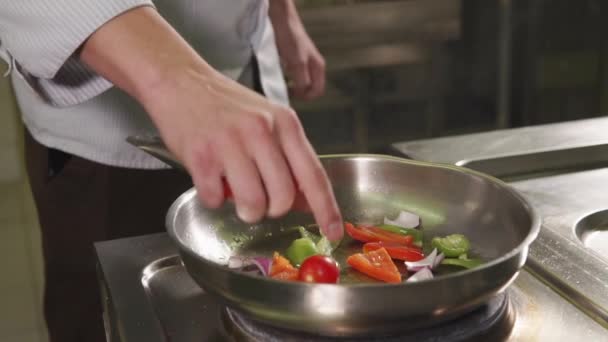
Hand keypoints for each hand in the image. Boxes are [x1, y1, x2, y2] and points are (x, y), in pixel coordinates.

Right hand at [81, 6, 343, 240]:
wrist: (180, 80)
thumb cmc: (225, 105)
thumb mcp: (267, 120)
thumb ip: (287, 158)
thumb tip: (304, 201)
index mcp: (285, 124)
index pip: (313, 174)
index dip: (326, 209)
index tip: (334, 232)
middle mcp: (262, 132)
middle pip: (282, 198)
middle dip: (271, 209)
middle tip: (258, 198)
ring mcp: (231, 143)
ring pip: (252, 204)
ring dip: (244, 209)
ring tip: (233, 190)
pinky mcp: (201, 155)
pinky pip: (215, 199)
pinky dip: (212, 197)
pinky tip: (209, 177)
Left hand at [269, 0, 325, 99]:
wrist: (281, 20)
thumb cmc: (291, 39)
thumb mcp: (298, 63)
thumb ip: (302, 80)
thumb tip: (302, 93)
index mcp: (318, 67)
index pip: (318, 91)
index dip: (306, 96)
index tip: (293, 95)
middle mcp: (314, 66)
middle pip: (311, 88)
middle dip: (300, 93)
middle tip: (287, 92)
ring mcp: (305, 62)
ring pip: (302, 82)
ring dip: (294, 86)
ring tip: (282, 84)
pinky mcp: (295, 59)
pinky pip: (294, 75)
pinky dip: (288, 78)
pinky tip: (280, 75)